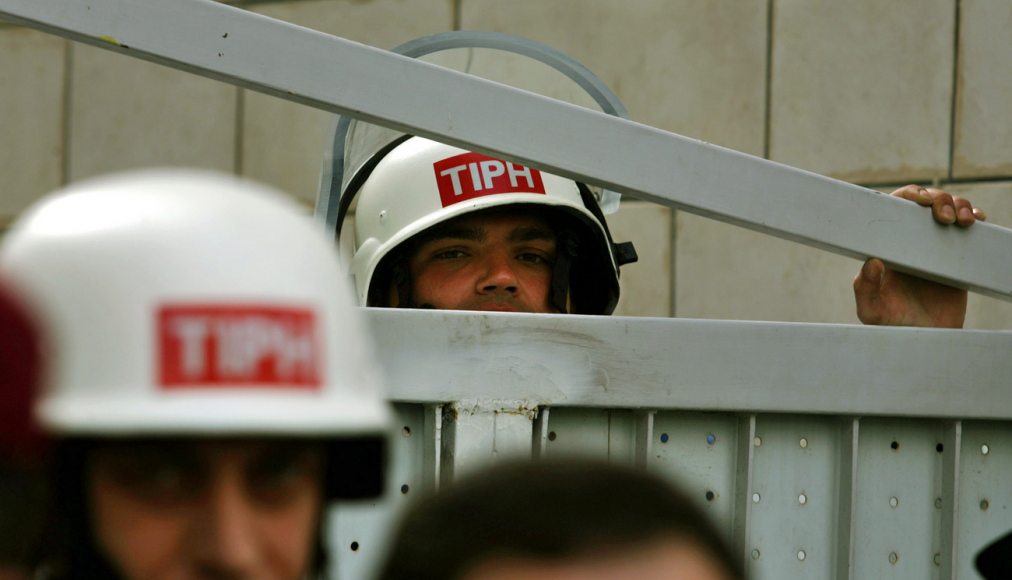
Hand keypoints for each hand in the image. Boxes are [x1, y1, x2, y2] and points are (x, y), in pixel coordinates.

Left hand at [853, 185, 985, 327]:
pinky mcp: (958, 256)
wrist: (927, 341)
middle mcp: (911, 242)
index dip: (907, 196)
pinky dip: (974, 216)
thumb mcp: (872, 311)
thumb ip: (865, 289)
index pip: (894, 210)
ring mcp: (936, 247)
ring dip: (957, 204)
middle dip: (937, 198)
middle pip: (925, 204)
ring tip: (961, 220)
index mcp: (889, 247)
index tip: (918, 199)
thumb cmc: (894, 325)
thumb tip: (871, 262)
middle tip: (942, 215)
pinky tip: (976, 220)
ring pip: (949, 210)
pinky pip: (968, 230)